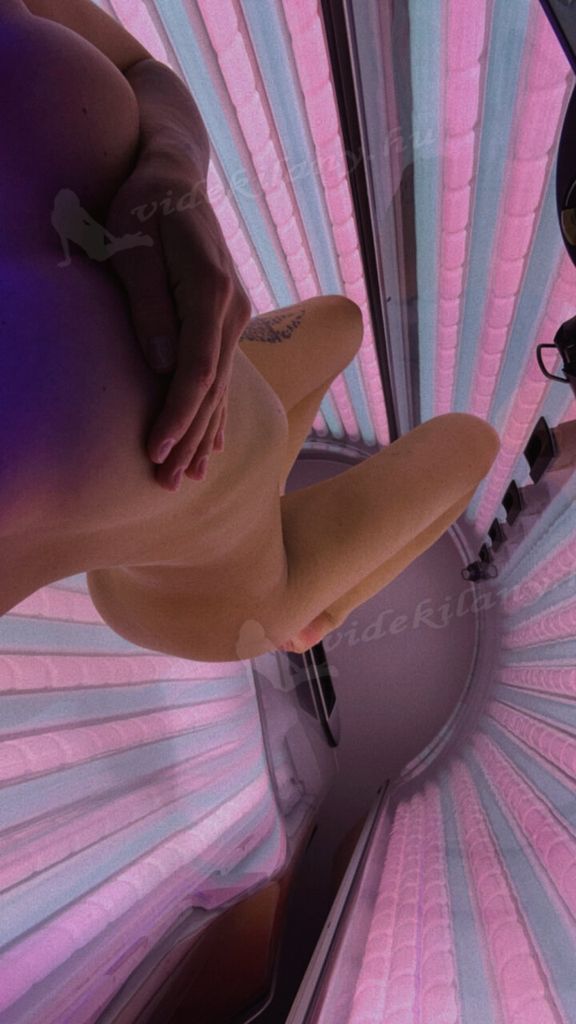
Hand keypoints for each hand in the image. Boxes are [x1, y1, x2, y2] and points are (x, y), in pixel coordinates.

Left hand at [104, 157, 250, 490]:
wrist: (172, 175)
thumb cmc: (142, 204)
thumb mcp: (133, 244)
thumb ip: (149, 304)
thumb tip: (162, 364)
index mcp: (210, 290)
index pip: (196, 370)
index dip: (177, 415)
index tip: (155, 450)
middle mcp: (232, 308)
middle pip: (212, 389)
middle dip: (188, 438)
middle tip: (166, 483)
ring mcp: (235, 315)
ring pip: (220, 388)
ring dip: (202, 434)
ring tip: (185, 476)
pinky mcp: (228, 318)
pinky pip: (224, 375)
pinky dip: (216, 413)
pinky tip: (213, 445)